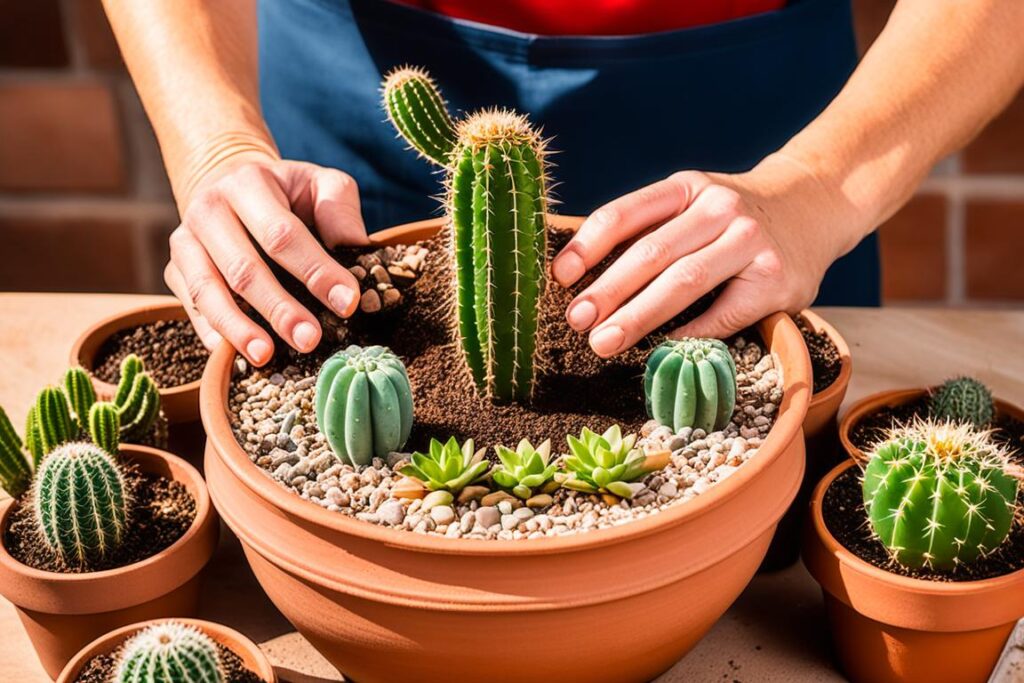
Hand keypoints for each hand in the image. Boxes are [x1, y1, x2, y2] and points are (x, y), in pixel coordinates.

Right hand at [164, 153, 367, 364]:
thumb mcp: (320, 183)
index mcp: (248, 183)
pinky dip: (211, 334)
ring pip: (207, 291)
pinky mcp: (173, 270)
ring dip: (238, 328)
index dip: (315, 270)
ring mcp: (185, 242)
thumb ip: (339, 209)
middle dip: (278, 308)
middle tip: (310, 339)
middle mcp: (209, 210)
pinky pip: (190, 307)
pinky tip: (234, 357)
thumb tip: (356, 250)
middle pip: (243, 268)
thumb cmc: (287, 193)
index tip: (346, 303)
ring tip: (266, 356)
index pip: (282, 234)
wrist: (228, 184)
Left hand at [551, 158, 852, 356]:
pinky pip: (723, 314)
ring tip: (603, 342)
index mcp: (687, 186)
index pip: (627, 212)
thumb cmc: (731, 216)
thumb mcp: (692, 201)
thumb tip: (579, 277)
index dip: (588, 245)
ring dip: (638, 316)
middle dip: (608, 291)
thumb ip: (649, 228)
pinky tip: (661, 350)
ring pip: (684, 282)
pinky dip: (688, 334)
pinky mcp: (775, 280)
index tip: (560, 277)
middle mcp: (719, 208)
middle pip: (652, 252)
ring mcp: (750, 242)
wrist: (815, 205)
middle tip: (576, 321)